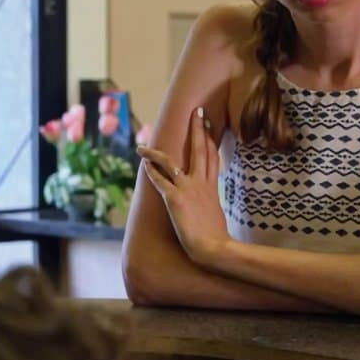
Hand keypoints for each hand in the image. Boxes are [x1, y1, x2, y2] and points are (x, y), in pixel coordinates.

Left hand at [137, 107, 227, 263]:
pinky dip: (150, 171)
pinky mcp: (174, 199)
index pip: (212, 157)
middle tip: (197, 111)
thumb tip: (207, 208)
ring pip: (170, 162)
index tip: (208, 124)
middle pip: (200, 150)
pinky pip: (159, 181)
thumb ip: (210, 205)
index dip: (210, 140)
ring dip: (155, 151)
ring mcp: (188, 189)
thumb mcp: (216, 215)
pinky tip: (142, 163)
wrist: (215, 248)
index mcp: (212, 187)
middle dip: (198, 129)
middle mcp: (201, 184)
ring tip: (142, 144)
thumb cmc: (217, 238)